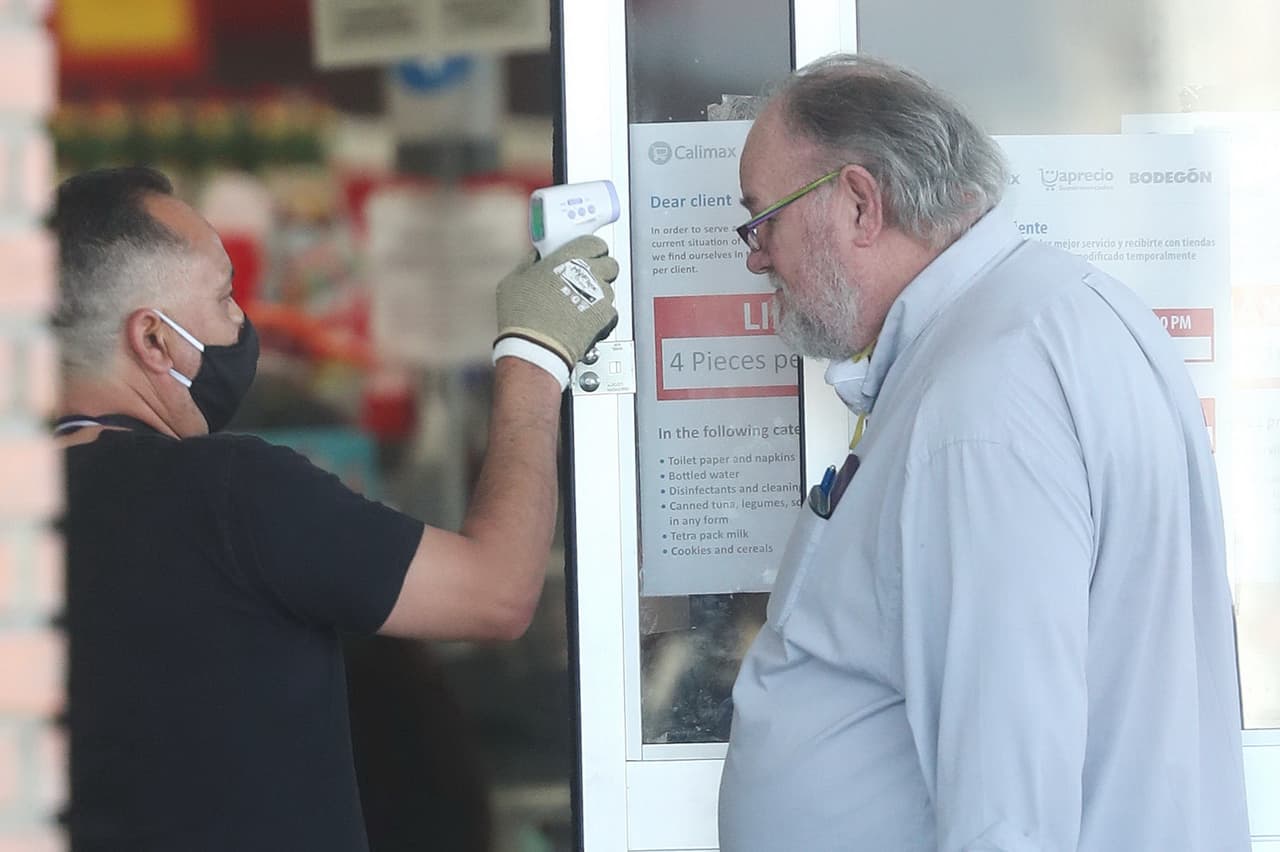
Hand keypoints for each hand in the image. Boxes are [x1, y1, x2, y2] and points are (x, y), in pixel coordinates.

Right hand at [495, 235, 619, 369]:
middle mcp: (589, 273)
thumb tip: (536, 257)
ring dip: (599, 295)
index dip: (591, 250)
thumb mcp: (514, 280)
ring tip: (579, 306)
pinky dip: (600, 316)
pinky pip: (610, 312)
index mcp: (569, 258)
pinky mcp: (606, 317)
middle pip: (610, 264)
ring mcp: (601, 295)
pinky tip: (583, 321)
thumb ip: (530, 263)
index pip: (595, 243)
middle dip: (600, 271)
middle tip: (585, 280)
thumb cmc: (523, 315)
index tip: (583, 255)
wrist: (536, 347)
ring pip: (610, 289)